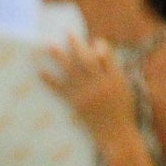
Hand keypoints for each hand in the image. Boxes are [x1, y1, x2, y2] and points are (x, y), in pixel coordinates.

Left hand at [42, 34, 137, 150]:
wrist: (115, 133)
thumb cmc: (121, 110)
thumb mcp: (124, 88)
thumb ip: (113, 69)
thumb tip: (98, 51)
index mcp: (116, 80)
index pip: (107, 58)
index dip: (100, 47)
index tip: (92, 40)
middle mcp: (100, 85)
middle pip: (87, 60)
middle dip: (77, 45)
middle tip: (67, 32)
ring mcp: (86, 94)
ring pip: (72, 71)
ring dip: (59, 57)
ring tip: (49, 45)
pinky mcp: (75, 104)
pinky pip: (60, 89)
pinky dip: (49, 80)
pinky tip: (40, 71)